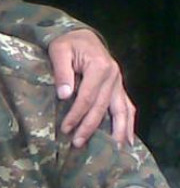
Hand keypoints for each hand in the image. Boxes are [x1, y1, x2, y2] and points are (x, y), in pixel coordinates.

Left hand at [48, 30, 135, 146]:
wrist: (81, 36)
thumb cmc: (67, 44)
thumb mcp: (59, 51)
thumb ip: (62, 72)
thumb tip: (64, 95)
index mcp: (99, 67)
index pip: (87, 97)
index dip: (76, 114)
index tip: (65, 129)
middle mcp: (113, 76)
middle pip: (102, 107)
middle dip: (90, 127)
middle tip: (77, 143)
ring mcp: (118, 83)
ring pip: (121, 110)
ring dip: (117, 131)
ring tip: (114, 150)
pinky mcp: (119, 88)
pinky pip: (127, 107)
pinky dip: (129, 123)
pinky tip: (128, 140)